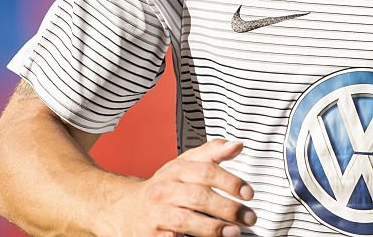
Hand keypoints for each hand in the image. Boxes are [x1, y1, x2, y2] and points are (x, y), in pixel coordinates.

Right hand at [102, 138, 255, 235]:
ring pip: (186, 220)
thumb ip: (211, 154)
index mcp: (176, 170)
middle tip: (248, 217)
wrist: (124, 210)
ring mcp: (156, 213)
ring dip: (213, 227)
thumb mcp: (184, 165)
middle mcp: (165, 190)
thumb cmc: (162, 188)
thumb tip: (236, 145)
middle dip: (228, 208)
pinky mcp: (149, 234)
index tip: (248, 193)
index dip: (231, 182)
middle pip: (199, 197)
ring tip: (233, 232)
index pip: (207, 171)